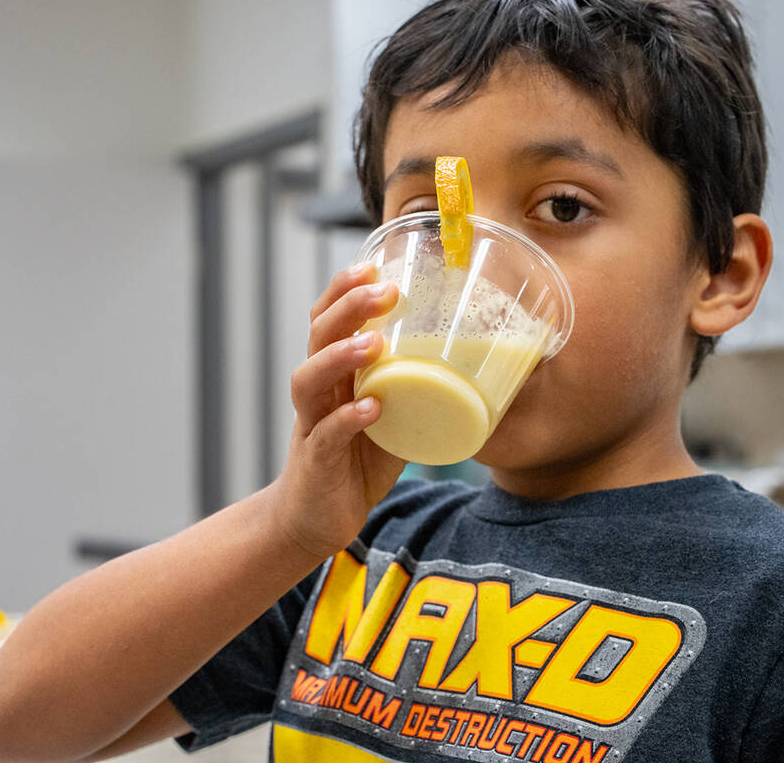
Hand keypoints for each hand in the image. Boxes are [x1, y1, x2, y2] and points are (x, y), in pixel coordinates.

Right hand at [270, 264, 405, 557]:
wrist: (312, 520)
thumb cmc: (352, 462)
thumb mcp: (386, 418)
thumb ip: (412, 391)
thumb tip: (473, 366)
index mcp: (332, 376)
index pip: (326, 321)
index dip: (342, 290)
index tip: (371, 264)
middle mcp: (317, 393)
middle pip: (317, 337)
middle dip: (347, 308)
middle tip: (383, 291)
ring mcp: (311, 426)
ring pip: (310, 380)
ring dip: (340, 357)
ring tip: (372, 343)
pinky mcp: (317, 462)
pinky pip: (326, 434)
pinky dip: (348, 420)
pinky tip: (371, 408)